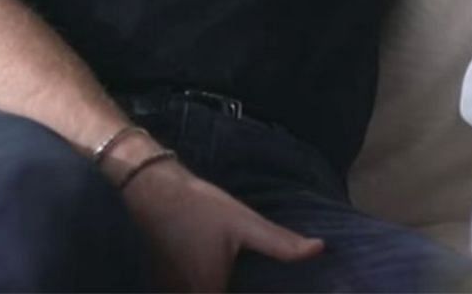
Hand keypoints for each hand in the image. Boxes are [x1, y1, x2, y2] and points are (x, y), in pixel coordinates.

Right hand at [119, 156, 321, 291]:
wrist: (152, 188)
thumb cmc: (199, 208)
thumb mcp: (245, 224)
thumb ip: (281, 243)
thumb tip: (319, 250)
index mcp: (207, 292)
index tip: (264, 289)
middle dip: (236, 289)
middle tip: (259, 280)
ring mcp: (170, 288)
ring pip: (201, 292)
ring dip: (220, 285)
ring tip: (247, 277)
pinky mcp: (164, 276)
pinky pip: (190, 287)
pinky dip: (208, 283)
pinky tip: (222, 270)